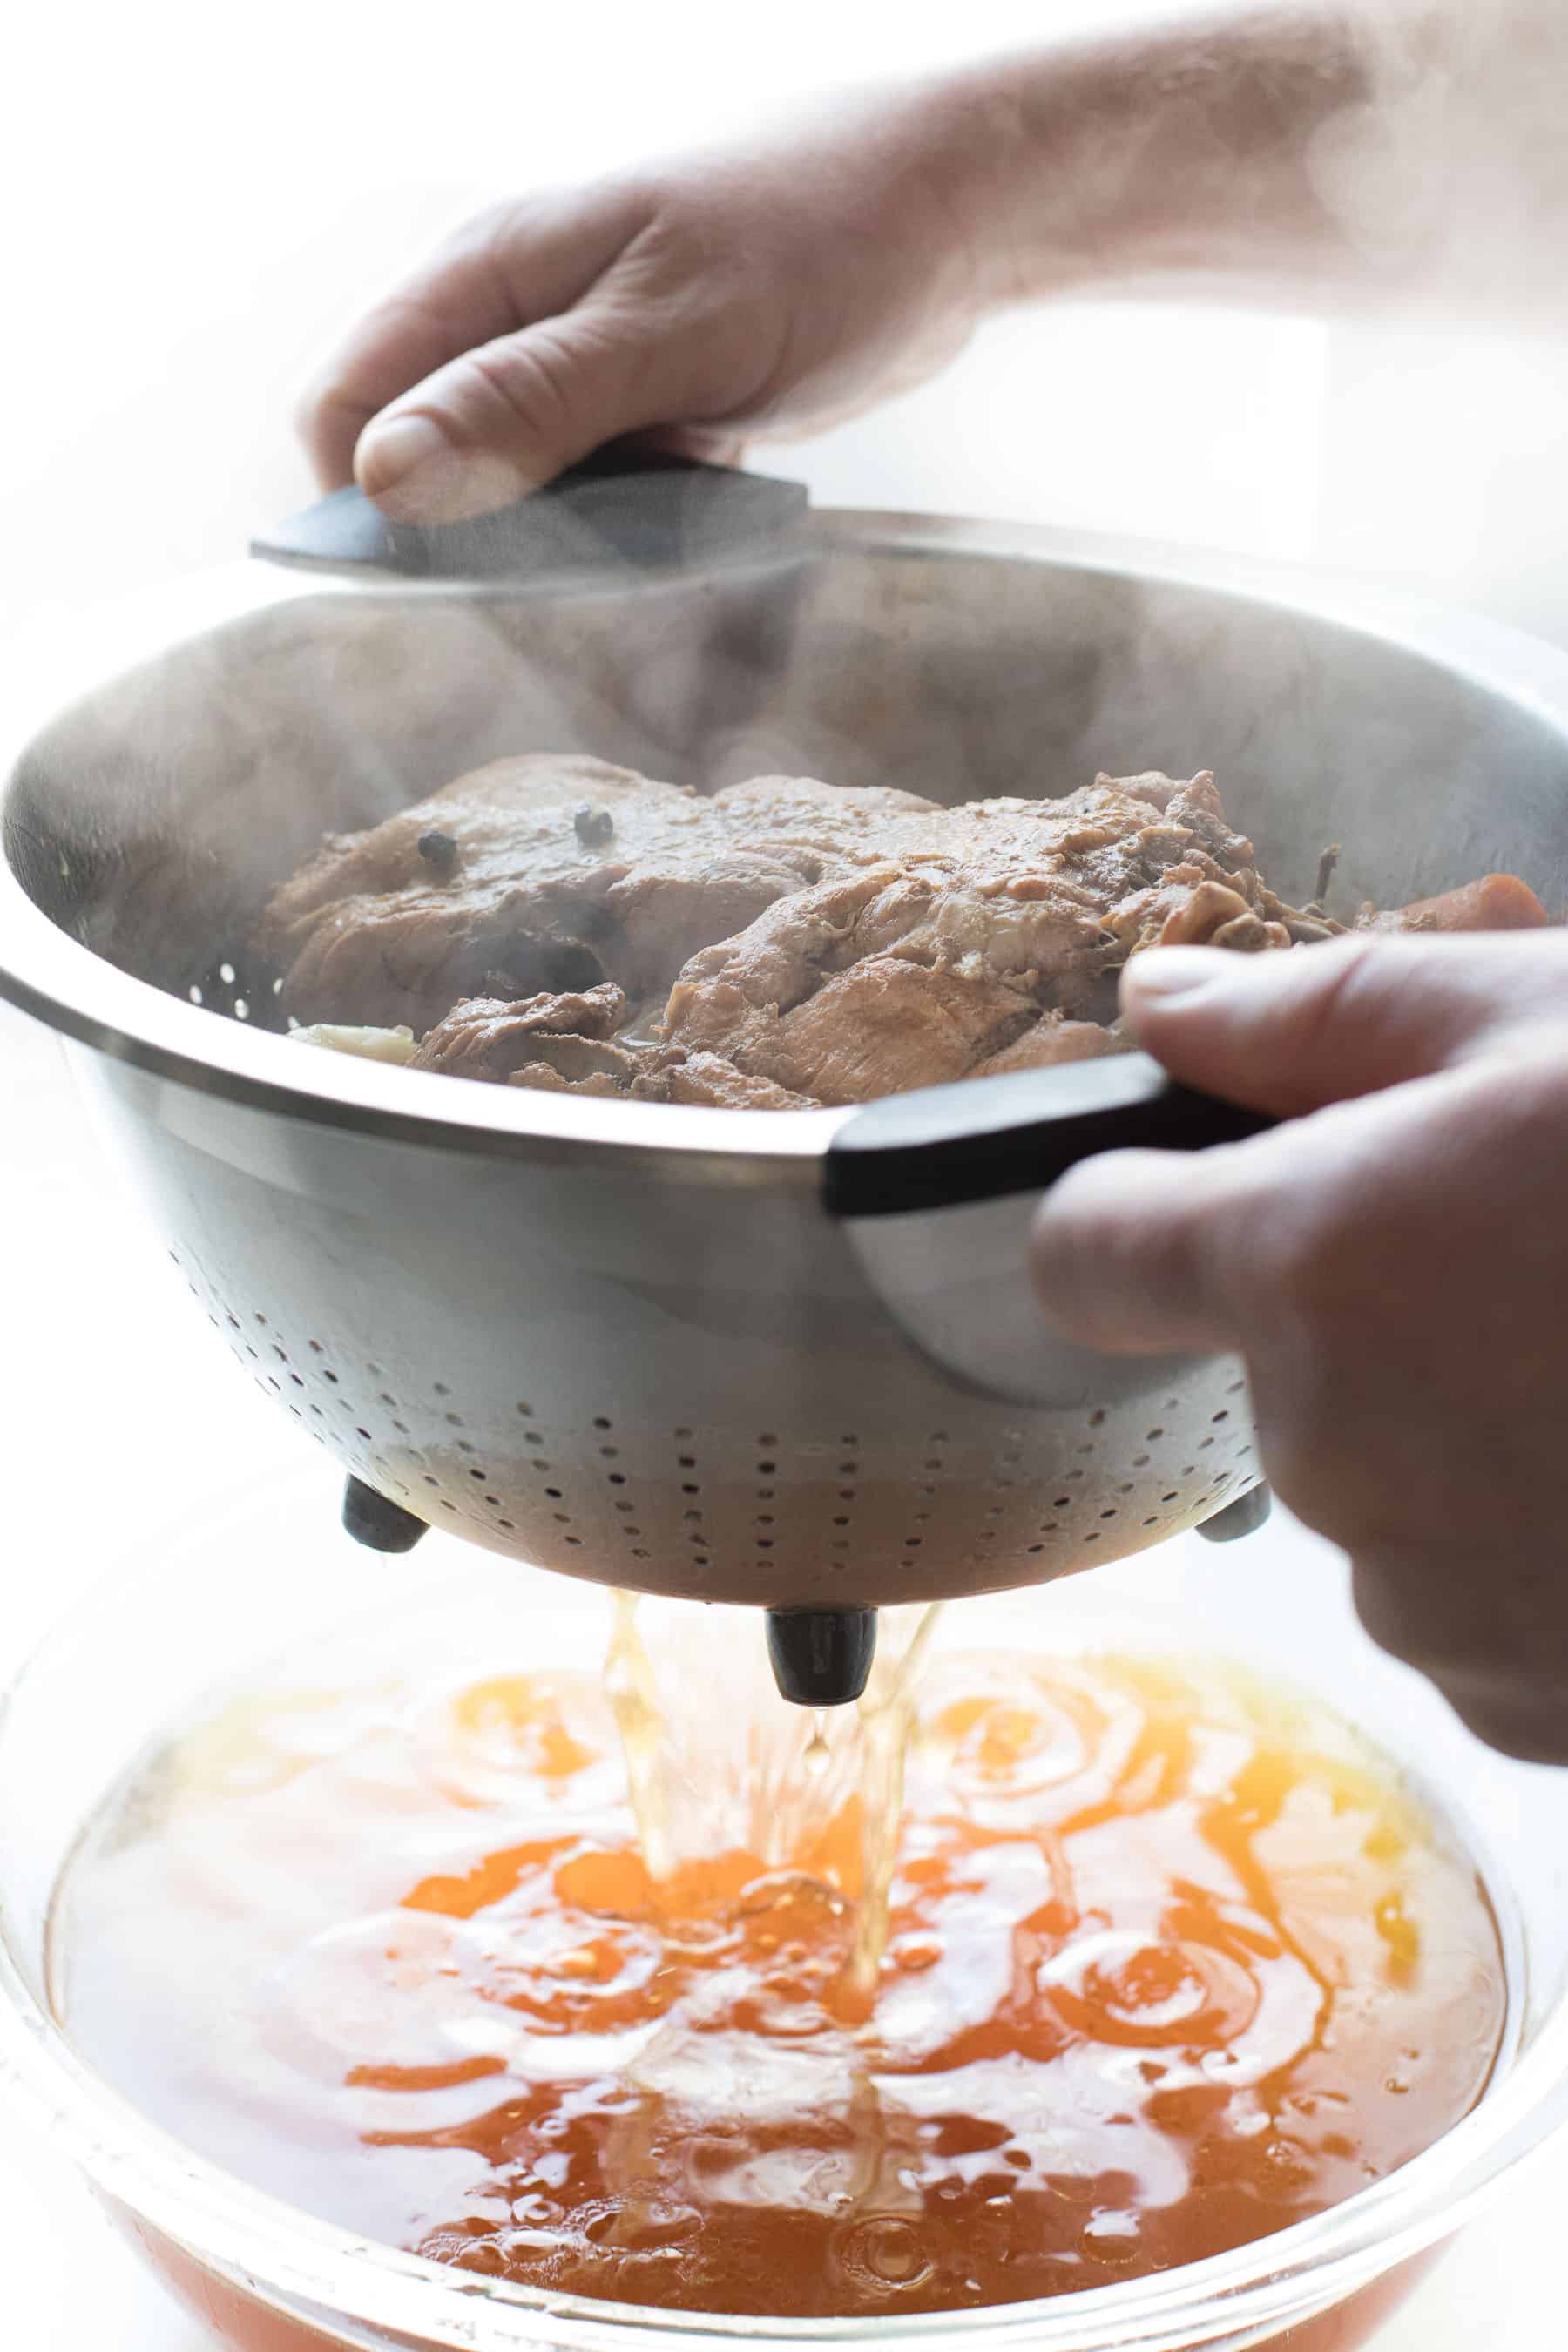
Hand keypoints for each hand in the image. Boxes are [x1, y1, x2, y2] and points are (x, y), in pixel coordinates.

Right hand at [297, 87, 988, 523]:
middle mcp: (509, 313)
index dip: (366, 506)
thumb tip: (386, 479)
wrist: (946, 212)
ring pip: (503, 484)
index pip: (345, 407)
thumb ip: (529, 404)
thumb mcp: (670, 335)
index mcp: (487, 271)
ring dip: (555, 540)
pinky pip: (586, 490)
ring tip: (652, 537)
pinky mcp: (634, 403)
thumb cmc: (817, 243)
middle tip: (571, 572)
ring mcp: (571, 361)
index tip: (448, 580)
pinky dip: (621, 527)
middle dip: (467, 534)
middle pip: (417, 455)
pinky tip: (687, 522)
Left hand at [1029, 932, 1567, 1762]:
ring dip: (1467, 1433)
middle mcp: (1334, 1452)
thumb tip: (1154, 1003)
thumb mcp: (1543, 1016)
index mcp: (1308, 1261)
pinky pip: (1475, 1605)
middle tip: (1548, 1252)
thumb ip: (1311, 1015)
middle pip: (1271, 1369)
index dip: (1126, 1214)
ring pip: (1381, 1495)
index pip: (1085, 1252)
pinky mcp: (1533, 1705)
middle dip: (1371, 1308)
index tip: (1186, 1196)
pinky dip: (1542, 1547)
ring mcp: (1437, 1602)